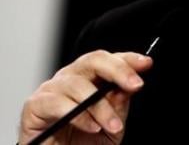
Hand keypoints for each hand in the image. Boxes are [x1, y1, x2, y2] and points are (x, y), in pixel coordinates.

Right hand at [19, 50, 152, 144]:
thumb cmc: (83, 144)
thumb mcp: (112, 125)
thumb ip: (119, 104)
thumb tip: (129, 87)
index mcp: (91, 79)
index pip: (110, 60)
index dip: (128, 59)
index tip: (146, 63)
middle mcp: (71, 78)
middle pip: (93, 60)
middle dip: (118, 70)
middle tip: (135, 85)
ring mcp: (52, 89)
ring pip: (78, 85)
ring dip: (100, 107)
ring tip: (112, 125)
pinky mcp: (35, 105)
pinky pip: (57, 103)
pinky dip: (78, 115)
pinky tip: (91, 126)